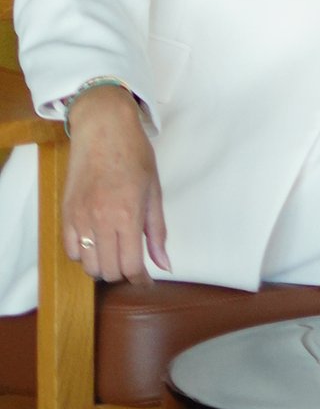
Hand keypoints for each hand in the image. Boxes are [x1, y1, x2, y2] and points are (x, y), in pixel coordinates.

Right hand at [60, 86, 167, 285]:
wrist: (103, 128)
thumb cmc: (134, 154)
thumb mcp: (154, 191)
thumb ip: (157, 231)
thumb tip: (164, 264)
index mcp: (127, 214)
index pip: (131, 265)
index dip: (141, 279)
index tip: (146, 280)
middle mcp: (101, 220)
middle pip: (108, 271)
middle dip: (123, 273)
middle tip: (132, 261)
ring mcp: (80, 218)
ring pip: (88, 266)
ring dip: (103, 266)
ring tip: (115, 251)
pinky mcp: (66, 214)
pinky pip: (71, 251)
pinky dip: (84, 254)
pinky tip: (97, 241)